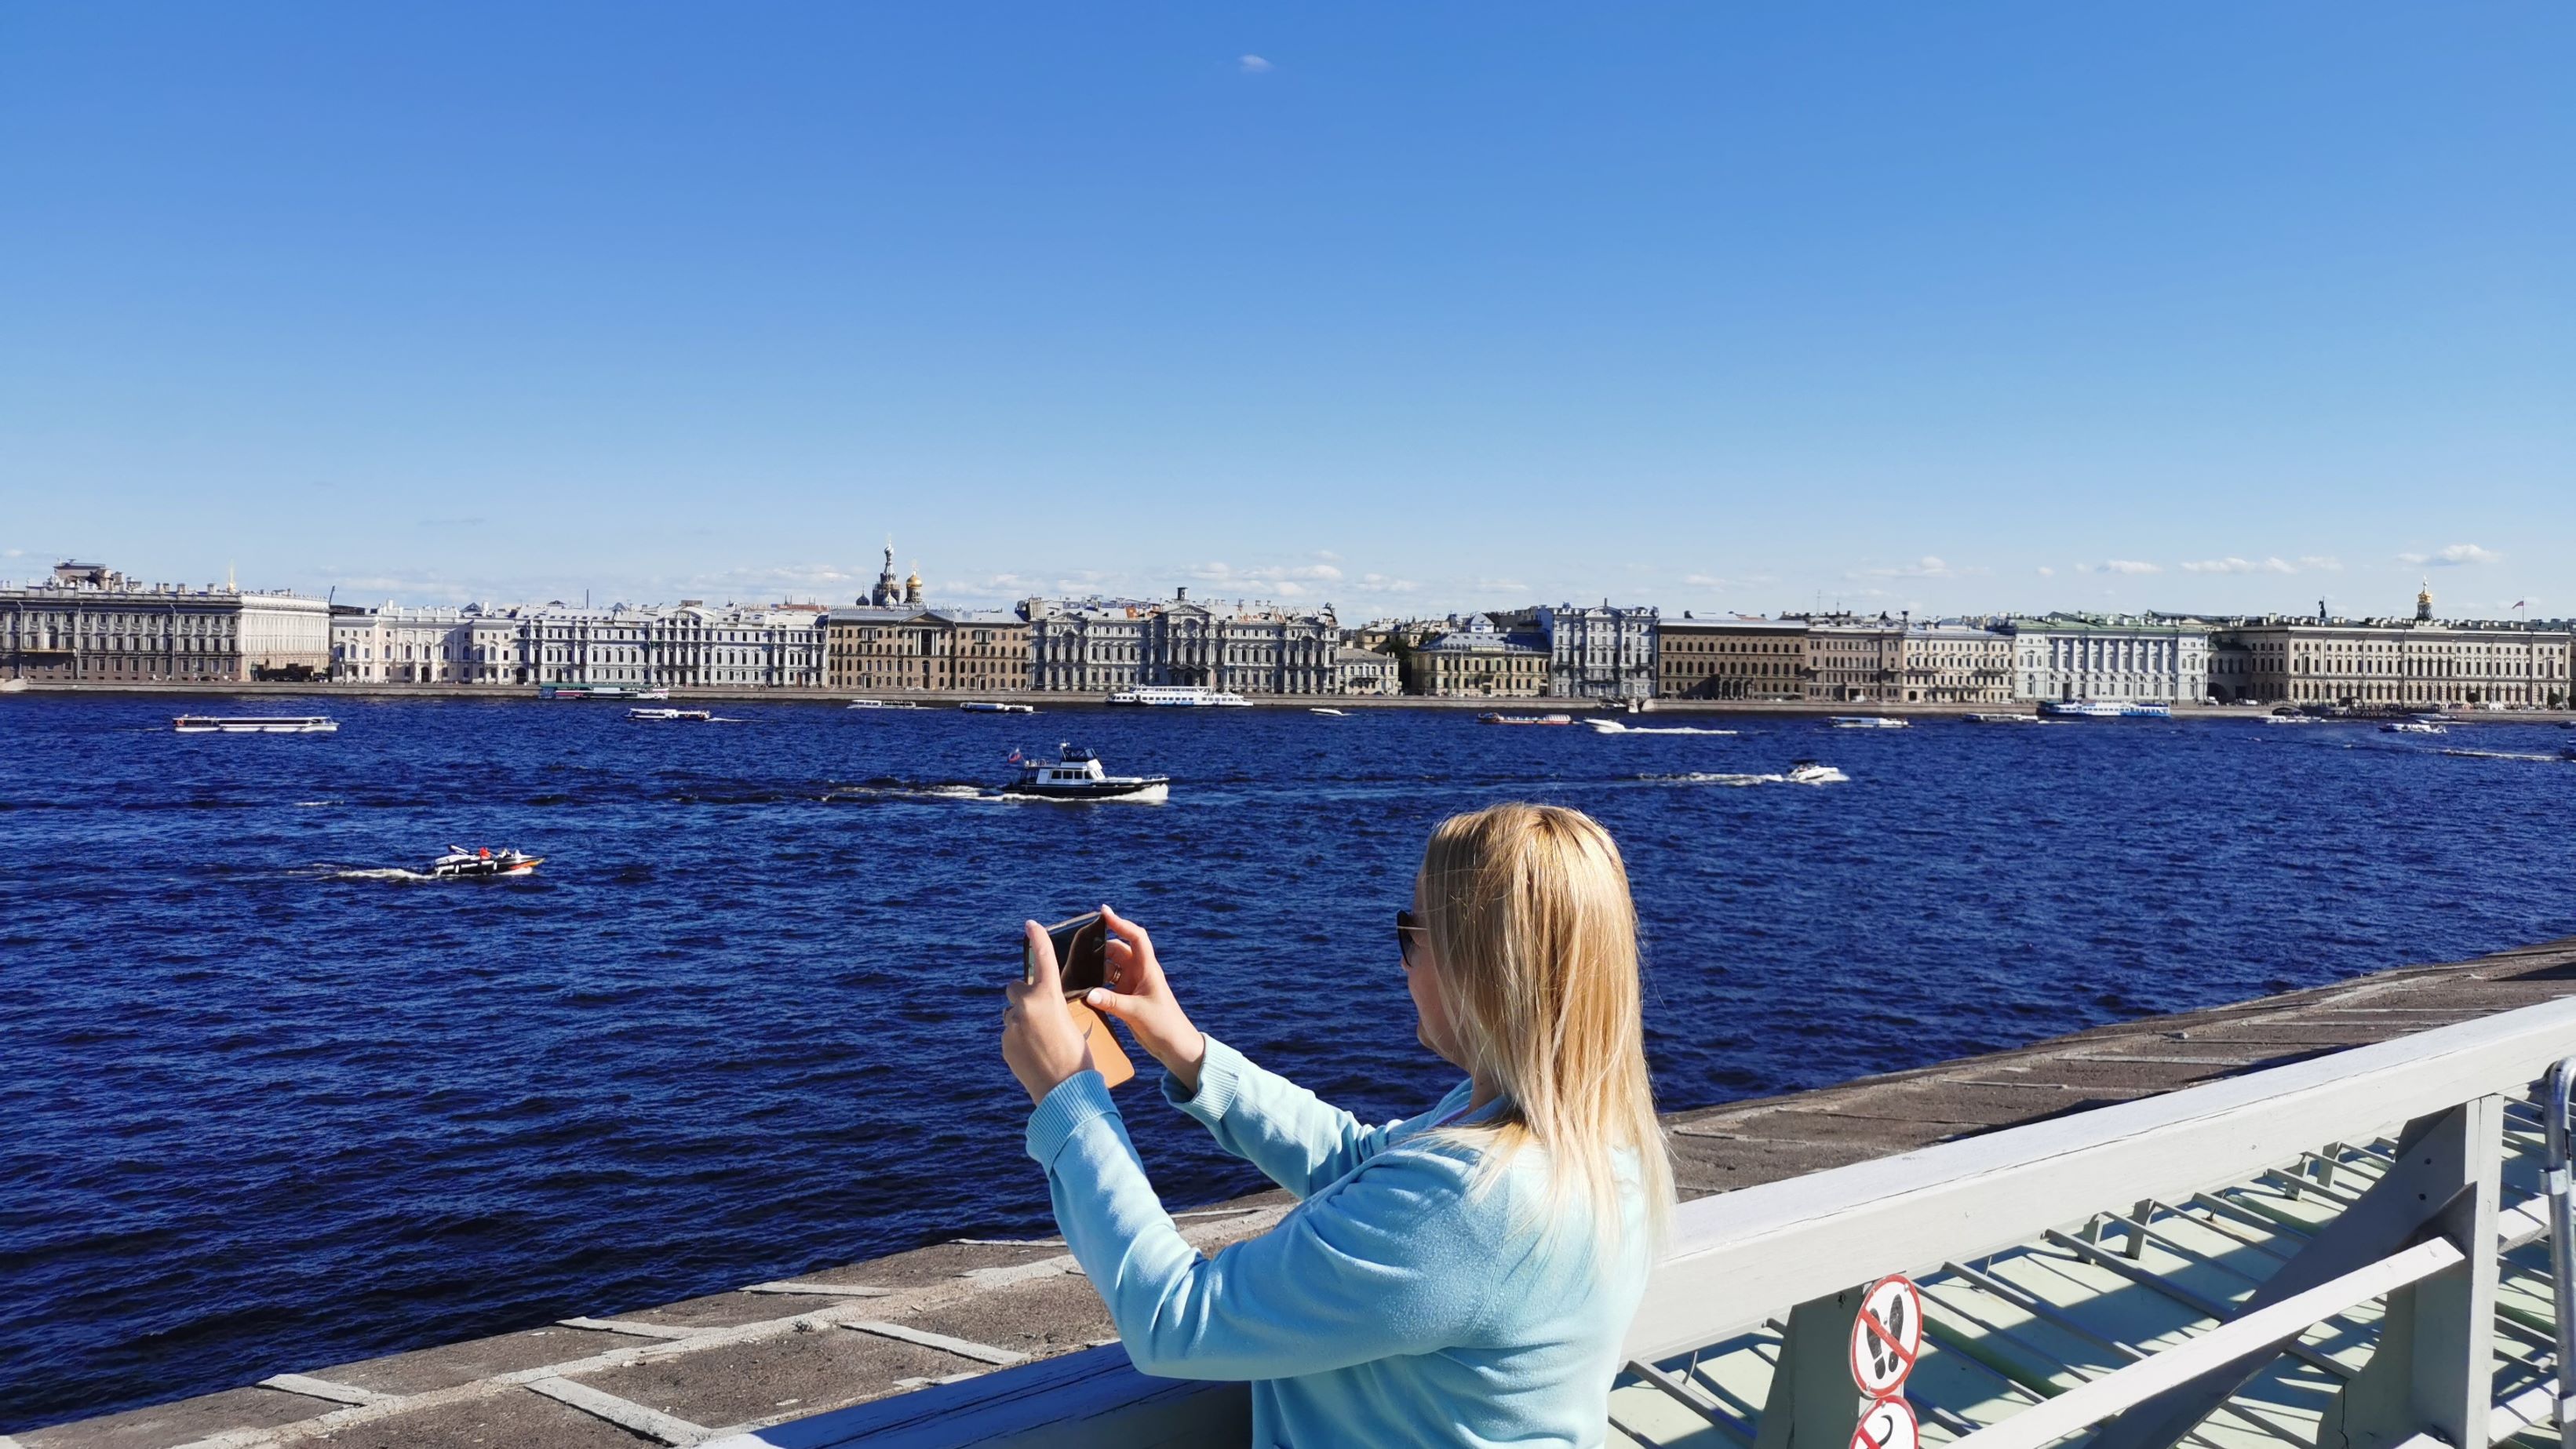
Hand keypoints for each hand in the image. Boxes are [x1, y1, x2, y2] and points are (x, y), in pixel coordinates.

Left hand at [1004, 920, 1095, 1105]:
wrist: (1065, 1091)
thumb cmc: (1078, 1057)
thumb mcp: (1071, 1024)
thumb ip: (1051, 1010)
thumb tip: (1037, 1012)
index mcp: (1049, 996)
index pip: (1043, 959)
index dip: (1038, 939)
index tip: (1030, 924)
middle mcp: (1026, 1006)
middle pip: (1016, 988)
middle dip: (1023, 995)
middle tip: (1040, 1013)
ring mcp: (1012, 1025)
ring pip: (1013, 1014)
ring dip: (1022, 1021)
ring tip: (1042, 1042)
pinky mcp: (1005, 1042)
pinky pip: (1010, 1034)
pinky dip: (1020, 1040)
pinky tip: (1034, 1055)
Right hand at [1082, 904, 1208, 1095]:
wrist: (1175, 1046)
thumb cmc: (1164, 1025)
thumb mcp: (1137, 1012)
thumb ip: (1112, 1003)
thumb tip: (1088, 994)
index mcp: (1147, 969)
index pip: (1136, 938)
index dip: (1121, 923)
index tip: (1103, 912)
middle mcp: (1139, 973)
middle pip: (1117, 951)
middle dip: (1100, 947)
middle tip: (1077, 946)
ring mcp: (1132, 986)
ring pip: (1110, 968)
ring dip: (1096, 967)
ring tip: (1075, 965)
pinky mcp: (1126, 999)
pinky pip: (1108, 986)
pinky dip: (1096, 985)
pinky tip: (1082, 987)